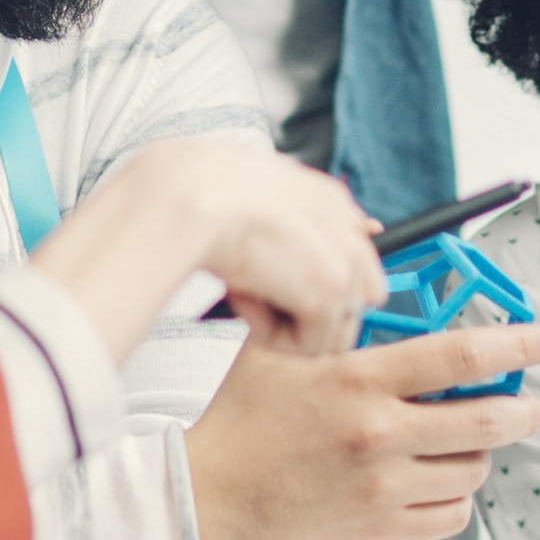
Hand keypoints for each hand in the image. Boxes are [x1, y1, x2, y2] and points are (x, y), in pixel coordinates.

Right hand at [32, 146, 382, 363]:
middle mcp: (349, 227)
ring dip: (284, 322)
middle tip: (253, 288)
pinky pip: (307, 346)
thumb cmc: (200, 193)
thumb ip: (285, 220)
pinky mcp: (330, 293)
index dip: (316, 281)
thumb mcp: (252, 201)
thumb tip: (317, 246)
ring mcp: (344, 262)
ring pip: (328, 329)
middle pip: (351, 300)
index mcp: (328, 199)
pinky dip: (269, 334)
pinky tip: (242, 296)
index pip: (353, 255)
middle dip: (306, 310)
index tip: (273, 285)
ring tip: (242, 287)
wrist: (186, 194)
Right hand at [185, 324, 539, 539]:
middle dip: (520, 411)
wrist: (205, 504)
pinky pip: (450, 517)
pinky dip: (453, 499)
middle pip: (487, 420)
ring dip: (476, 455)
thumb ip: (327, 320)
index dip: (514, 345)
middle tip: (525, 405)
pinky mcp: (380, 532)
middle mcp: (378, 434)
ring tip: (461, 444)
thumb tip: (359, 280)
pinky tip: (435, 483)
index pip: (459, 356)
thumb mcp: (276, 351)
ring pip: (471, 471)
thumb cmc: (237, 426)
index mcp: (358, 381)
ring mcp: (383, 488)